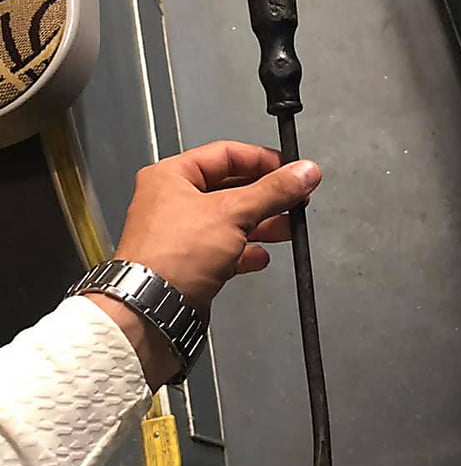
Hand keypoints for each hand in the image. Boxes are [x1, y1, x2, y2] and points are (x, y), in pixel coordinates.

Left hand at [91, 141, 321, 390]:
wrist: (152, 310)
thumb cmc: (170, 258)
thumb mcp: (232, 213)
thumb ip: (272, 191)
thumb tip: (303, 172)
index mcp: (171, 176)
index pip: (226, 154)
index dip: (262, 160)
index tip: (290, 169)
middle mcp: (173, 202)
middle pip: (231, 188)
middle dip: (267, 196)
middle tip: (295, 198)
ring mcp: (181, 235)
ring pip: (231, 221)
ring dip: (262, 224)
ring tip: (288, 227)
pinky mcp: (189, 265)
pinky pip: (225, 252)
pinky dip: (245, 252)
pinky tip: (260, 257)